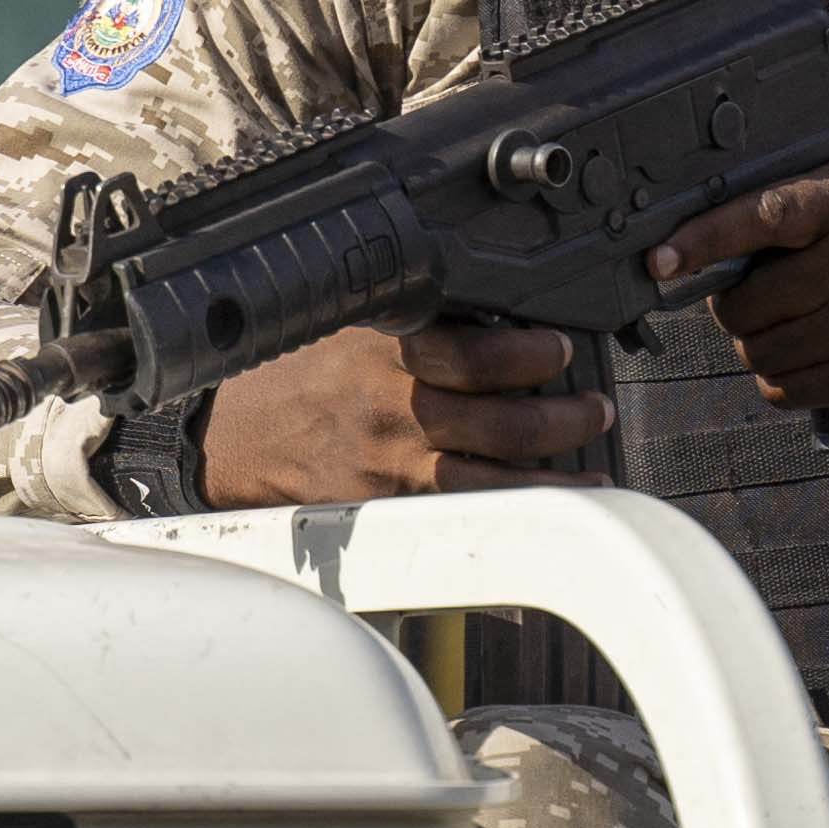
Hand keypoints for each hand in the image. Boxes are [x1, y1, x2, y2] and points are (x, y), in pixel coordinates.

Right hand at [200, 319, 613, 505]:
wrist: (235, 436)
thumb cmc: (301, 373)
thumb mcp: (352, 324)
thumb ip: (418, 321)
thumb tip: (498, 312)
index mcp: (384, 354)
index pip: (472, 354)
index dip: (528, 354)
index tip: (560, 347)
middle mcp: (391, 412)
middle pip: (498, 422)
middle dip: (563, 416)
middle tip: (594, 406)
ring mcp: (389, 468)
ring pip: (491, 479)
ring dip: (553, 473)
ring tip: (592, 460)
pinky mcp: (385, 509)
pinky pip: (461, 515)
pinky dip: (513, 514)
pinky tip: (550, 507)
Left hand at [643, 150, 828, 427]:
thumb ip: (811, 216)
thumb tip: (716, 251)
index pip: (763, 215)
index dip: (703, 238)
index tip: (660, 259)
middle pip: (747, 302)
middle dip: (741, 309)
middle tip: (767, 302)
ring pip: (760, 351)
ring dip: (763, 347)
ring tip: (800, 330)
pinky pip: (787, 388)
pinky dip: (786, 380)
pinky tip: (818, 360)